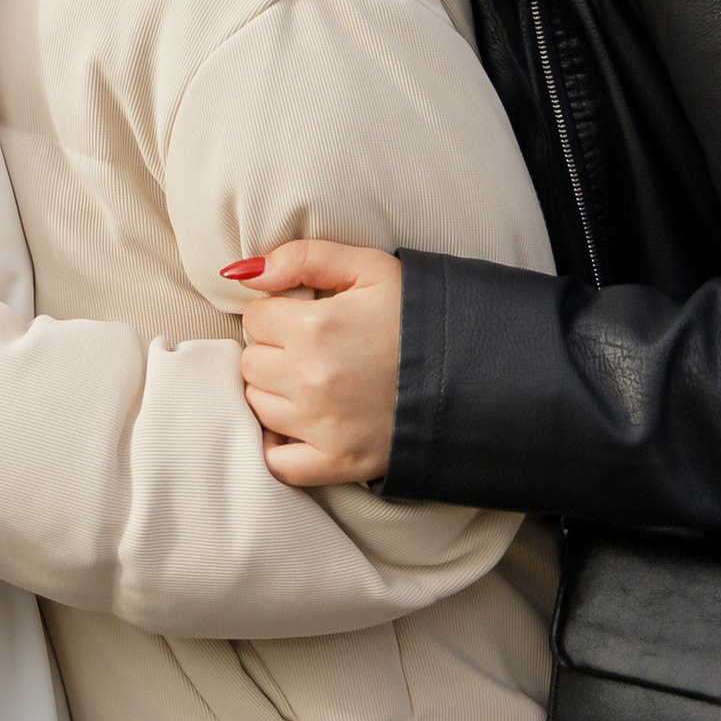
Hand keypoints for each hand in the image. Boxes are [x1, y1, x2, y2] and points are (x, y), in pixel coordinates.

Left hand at [233, 239, 404, 485]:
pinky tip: (297, 427)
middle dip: (274, 350)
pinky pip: (278, 463)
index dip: (278, 313)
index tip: (306, 316)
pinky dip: (278, 447)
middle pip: (251, 362)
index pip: (254, 318)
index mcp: (315, 327)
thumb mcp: (370, 268)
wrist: (477, 372)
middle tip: (312, 348)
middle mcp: (310, 380)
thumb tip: (243, 273)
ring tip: (314, 381)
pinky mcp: (338, 463)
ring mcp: (322, 427)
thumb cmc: (420, 314)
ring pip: (258, 406)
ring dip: (276, 392)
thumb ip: (302, 257)